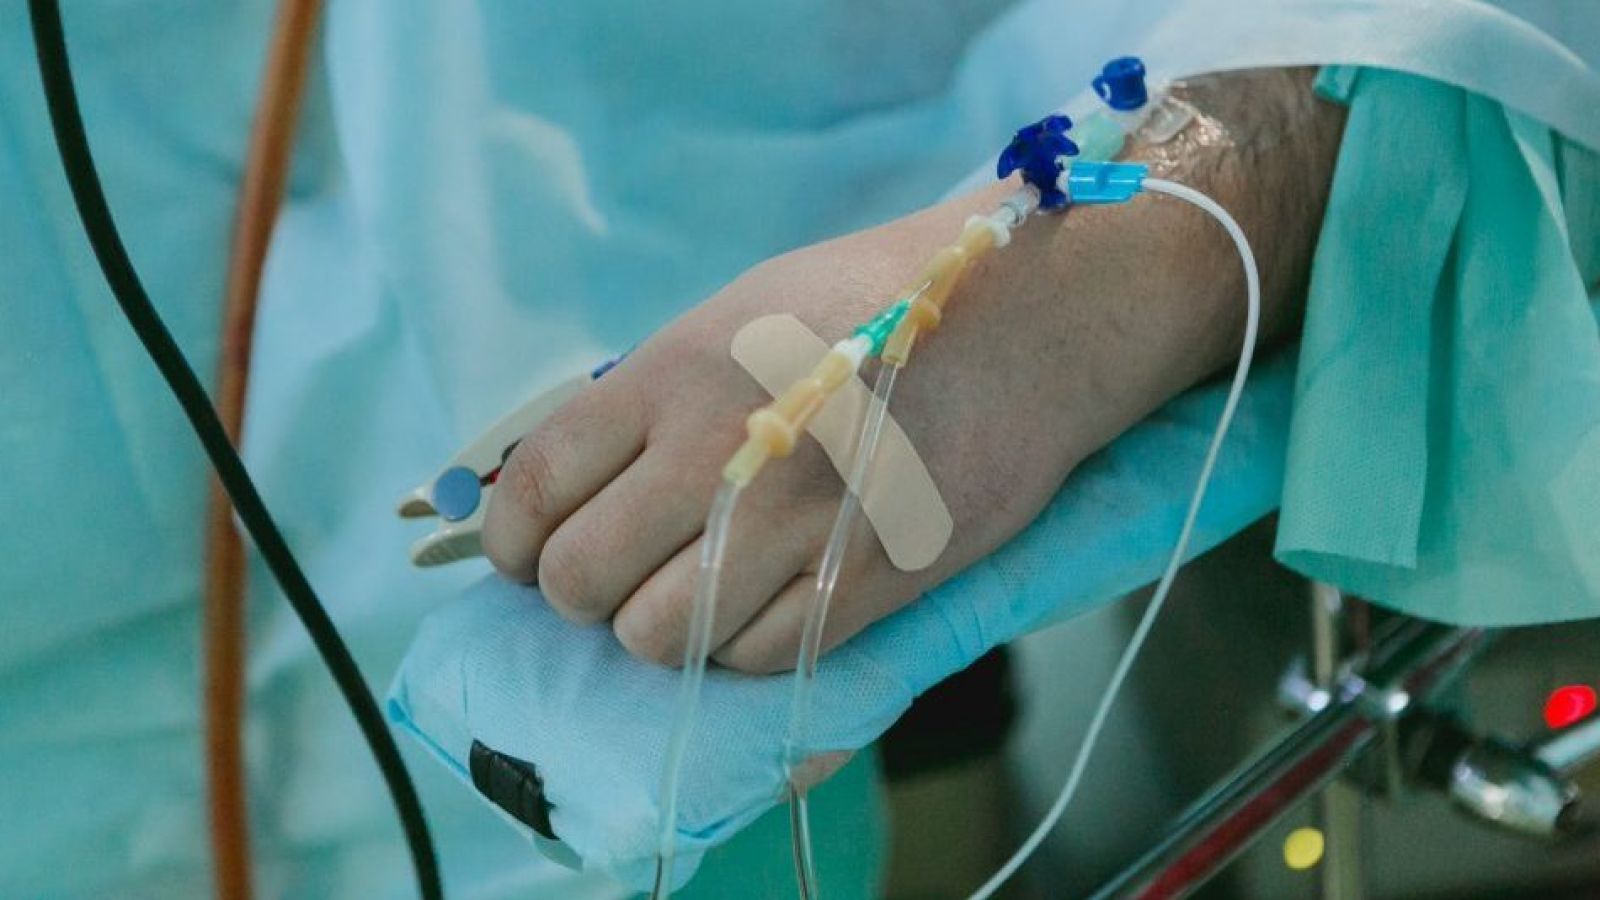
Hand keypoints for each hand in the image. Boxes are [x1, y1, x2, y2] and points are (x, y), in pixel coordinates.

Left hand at [482, 69, 1343, 672]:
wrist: (1030, 321)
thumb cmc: (878, 306)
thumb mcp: (738, 312)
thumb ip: (650, 398)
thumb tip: (569, 488)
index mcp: (674, 371)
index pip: (536, 489)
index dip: (513, 543)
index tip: (529, 558)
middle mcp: (722, 450)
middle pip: (583, 582)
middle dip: (586, 595)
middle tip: (623, 579)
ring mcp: (796, 522)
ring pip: (661, 639)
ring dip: (666, 630)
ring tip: (699, 595)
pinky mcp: (868, 581)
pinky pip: (756, 659)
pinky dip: (747, 647)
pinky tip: (771, 602)